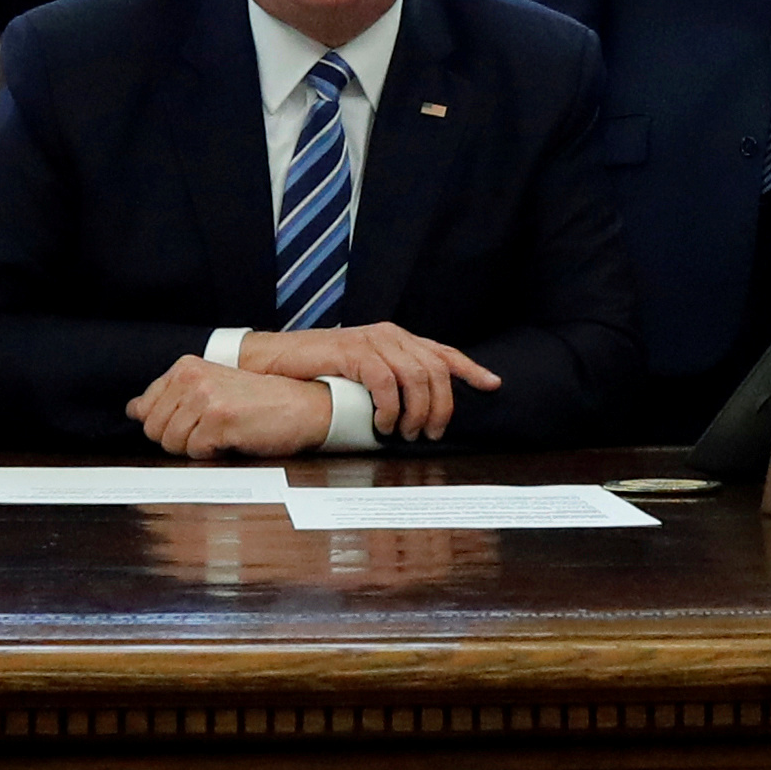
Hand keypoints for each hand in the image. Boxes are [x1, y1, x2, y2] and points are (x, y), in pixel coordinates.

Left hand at [126, 355, 346, 459]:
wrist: (302, 405)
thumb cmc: (259, 401)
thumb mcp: (210, 388)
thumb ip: (170, 397)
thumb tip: (134, 410)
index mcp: (186, 367)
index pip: (144, 408)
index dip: (163, 426)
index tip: (188, 425)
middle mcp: (192, 378)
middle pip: (154, 429)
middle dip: (177, 440)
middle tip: (209, 431)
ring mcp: (205, 398)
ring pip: (172, 443)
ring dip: (196, 447)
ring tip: (222, 433)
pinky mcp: (219, 420)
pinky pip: (195, 452)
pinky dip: (212, 454)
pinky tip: (232, 439)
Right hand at [238, 321, 498, 440]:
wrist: (278, 362)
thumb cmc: (321, 373)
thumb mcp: (365, 374)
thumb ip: (393, 380)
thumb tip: (420, 409)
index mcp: (398, 339)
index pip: (443, 353)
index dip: (471, 369)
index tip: (492, 384)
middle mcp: (390, 335)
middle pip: (436, 370)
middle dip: (441, 406)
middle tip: (430, 434)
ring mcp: (372, 341)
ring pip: (416, 377)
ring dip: (416, 412)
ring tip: (406, 434)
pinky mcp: (353, 351)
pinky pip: (386, 382)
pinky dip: (390, 408)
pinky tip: (383, 425)